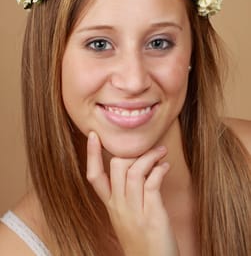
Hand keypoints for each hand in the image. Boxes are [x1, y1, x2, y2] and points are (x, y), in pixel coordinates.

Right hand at [86, 131, 179, 255]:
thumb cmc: (143, 240)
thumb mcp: (127, 217)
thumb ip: (126, 195)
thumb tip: (137, 169)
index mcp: (111, 206)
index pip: (94, 177)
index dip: (91, 154)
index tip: (93, 135)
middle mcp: (118, 207)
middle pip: (115, 167)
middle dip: (130, 151)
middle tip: (146, 145)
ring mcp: (134, 211)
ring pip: (134, 171)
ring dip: (149, 156)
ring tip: (161, 152)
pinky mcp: (151, 215)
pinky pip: (152, 183)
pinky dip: (159, 169)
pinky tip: (165, 166)